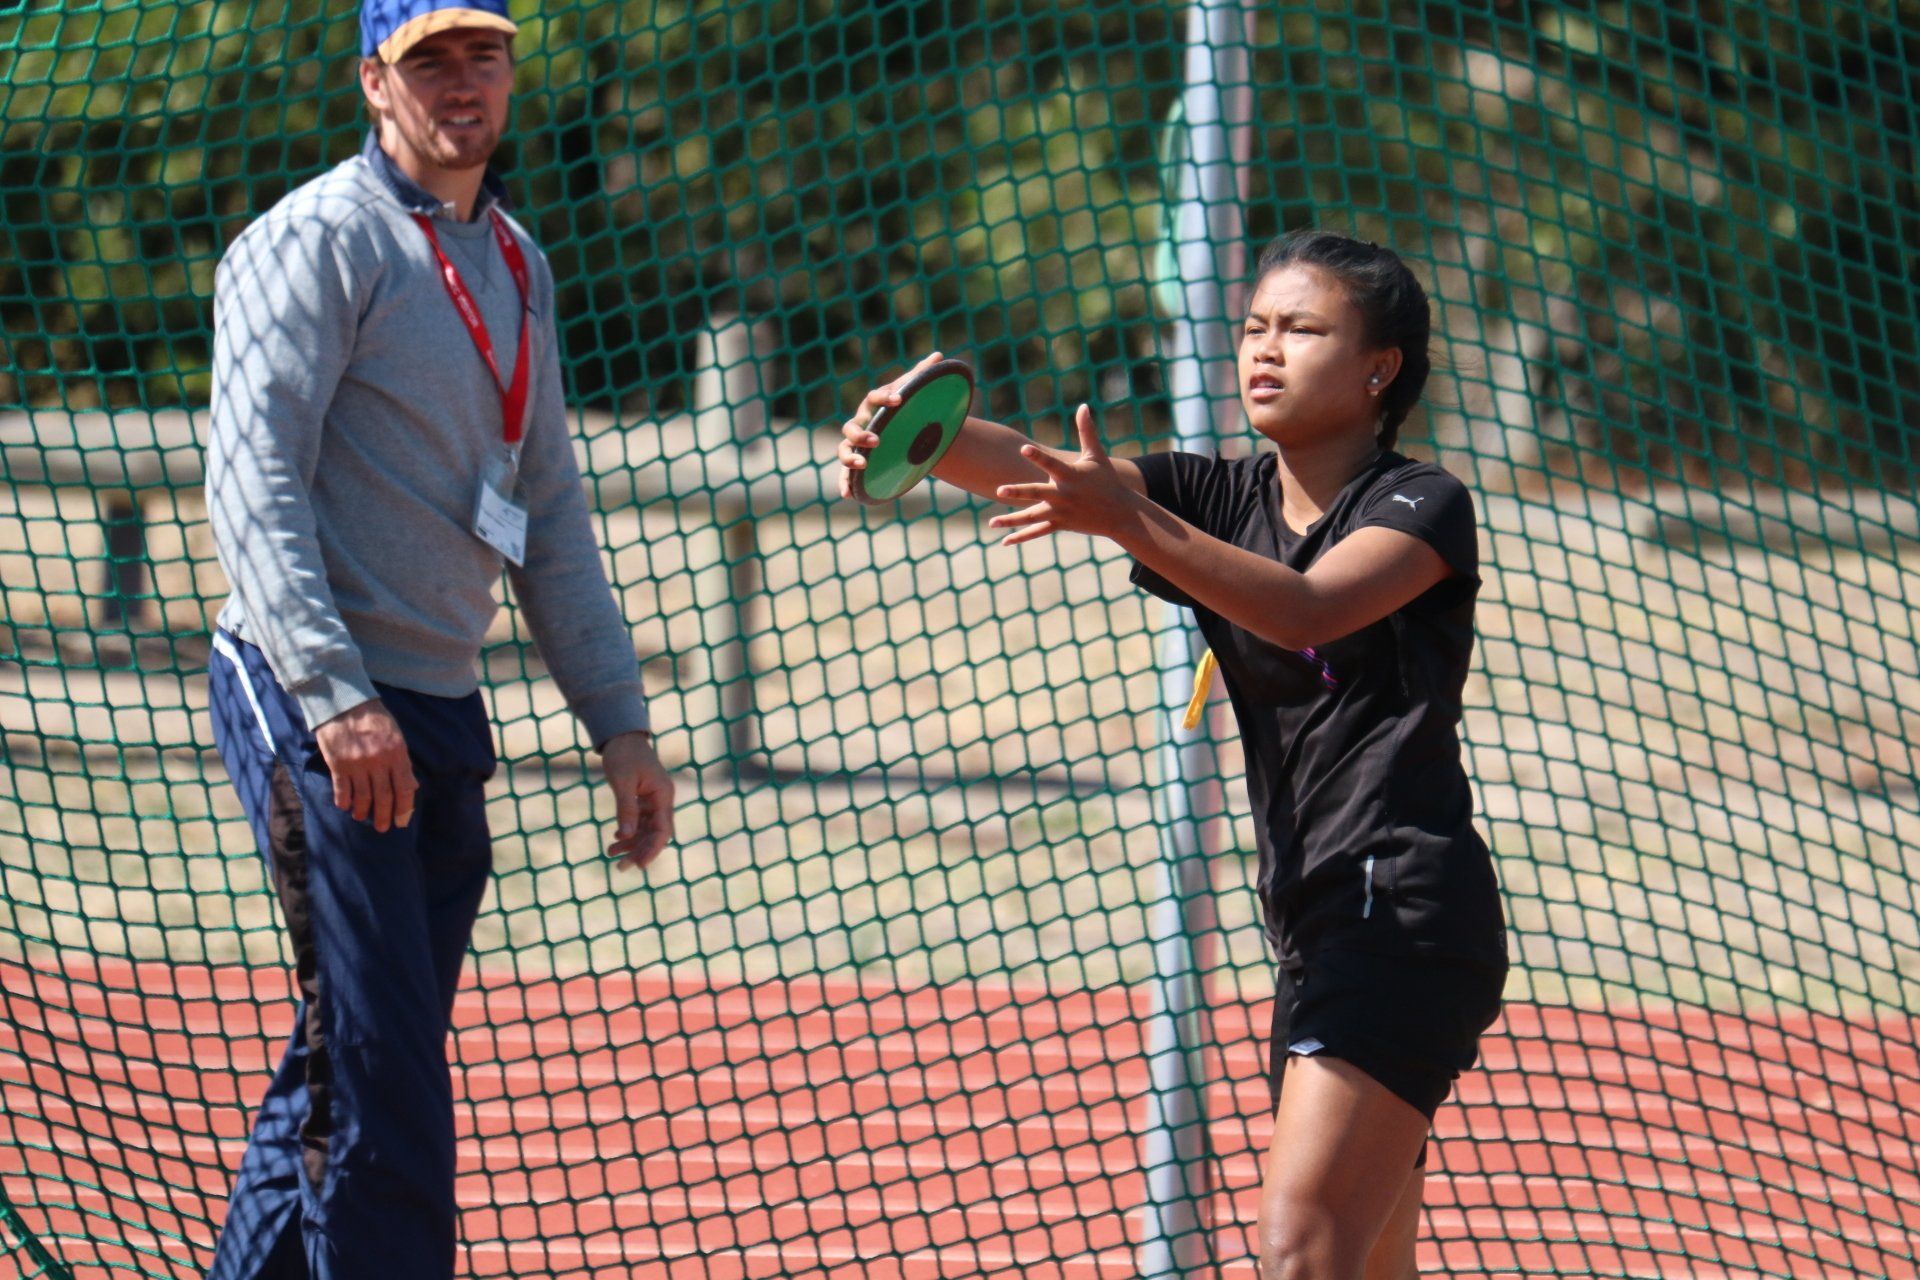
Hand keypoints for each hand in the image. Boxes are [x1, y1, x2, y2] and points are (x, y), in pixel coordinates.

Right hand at [314, 699, 415, 832]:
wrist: (343, 703)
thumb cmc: (373, 718)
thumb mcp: (396, 735)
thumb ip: (402, 761)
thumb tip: (411, 786)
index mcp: (397, 753)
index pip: (405, 788)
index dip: (404, 808)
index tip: (401, 821)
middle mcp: (379, 761)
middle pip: (384, 797)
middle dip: (384, 816)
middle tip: (382, 828)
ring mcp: (358, 764)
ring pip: (363, 797)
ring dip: (363, 811)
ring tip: (362, 816)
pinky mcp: (338, 764)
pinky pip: (342, 790)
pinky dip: (344, 801)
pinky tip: (345, 807)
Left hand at [601, 730, 674, 870]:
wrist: (621, 737)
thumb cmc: (623, 755)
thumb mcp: (623, 782)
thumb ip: (626, 809)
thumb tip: (627, 836)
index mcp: (663, 795)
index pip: (663, 830)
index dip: (652, 849)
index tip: (639, 865)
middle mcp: (662, 800)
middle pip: (655, 834)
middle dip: (639, 851)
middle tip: (620, 868)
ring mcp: (653, 801)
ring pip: (646, 830)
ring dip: (631, 844)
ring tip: (612, 855)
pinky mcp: (643, 800)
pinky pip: (638, 821)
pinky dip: (628, 831)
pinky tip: (614, 839)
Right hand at [836, 350, 947, 498]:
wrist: (900, 428)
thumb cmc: (904, 408)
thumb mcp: (913, 391)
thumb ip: (922, 374)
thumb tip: (939, 356)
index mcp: (874, 404)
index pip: (875, 397)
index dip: (886, 397)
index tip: (901, 399)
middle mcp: (861, 423)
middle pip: (851, 427)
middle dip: (862, 434)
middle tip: (878, 440)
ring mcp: (856, 444)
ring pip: (844, 450)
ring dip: (850, 457)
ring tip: (863, 464)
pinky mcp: (859, 462)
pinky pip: (846, 473)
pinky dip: (845, 482)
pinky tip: (847, 494)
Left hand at [987, 404, 1137, 545]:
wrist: (1121, 513)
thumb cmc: (1107, 480)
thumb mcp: (1097, 455)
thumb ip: (1087, 431)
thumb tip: (1084, 406)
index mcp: (1071, 476)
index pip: (1052, 464)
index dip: (1038, 456)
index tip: (1023, 449)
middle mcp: (1064, 495)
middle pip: (1038, 493)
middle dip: (1019, 492)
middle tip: (999, 490)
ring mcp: (1062, 512)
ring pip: (1033, 517)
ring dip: (1012, 520)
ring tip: (992, 522)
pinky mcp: (1061, 524)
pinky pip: (1038, 532)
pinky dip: (1021, 537)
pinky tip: (1004, 541)